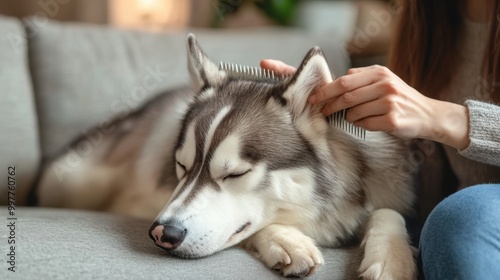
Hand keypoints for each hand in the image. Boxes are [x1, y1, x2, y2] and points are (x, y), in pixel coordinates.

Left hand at [262, 61, 469, 149]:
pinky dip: (363, 125)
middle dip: (326, 103)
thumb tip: (334, 84)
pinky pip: (365, 124)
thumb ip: (359, 81)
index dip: (318, 85)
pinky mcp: (392, 118)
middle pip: (343, 94)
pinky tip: (374, 123)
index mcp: (376, 73)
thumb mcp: (381, 84)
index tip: (295, 87)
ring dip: (347, 117)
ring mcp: (387, 100)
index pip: (341, 79)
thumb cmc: (400, 101)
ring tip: (354, 117)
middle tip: (316, 110)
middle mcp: (382, 83)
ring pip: (352, 111)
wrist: (428, 116)